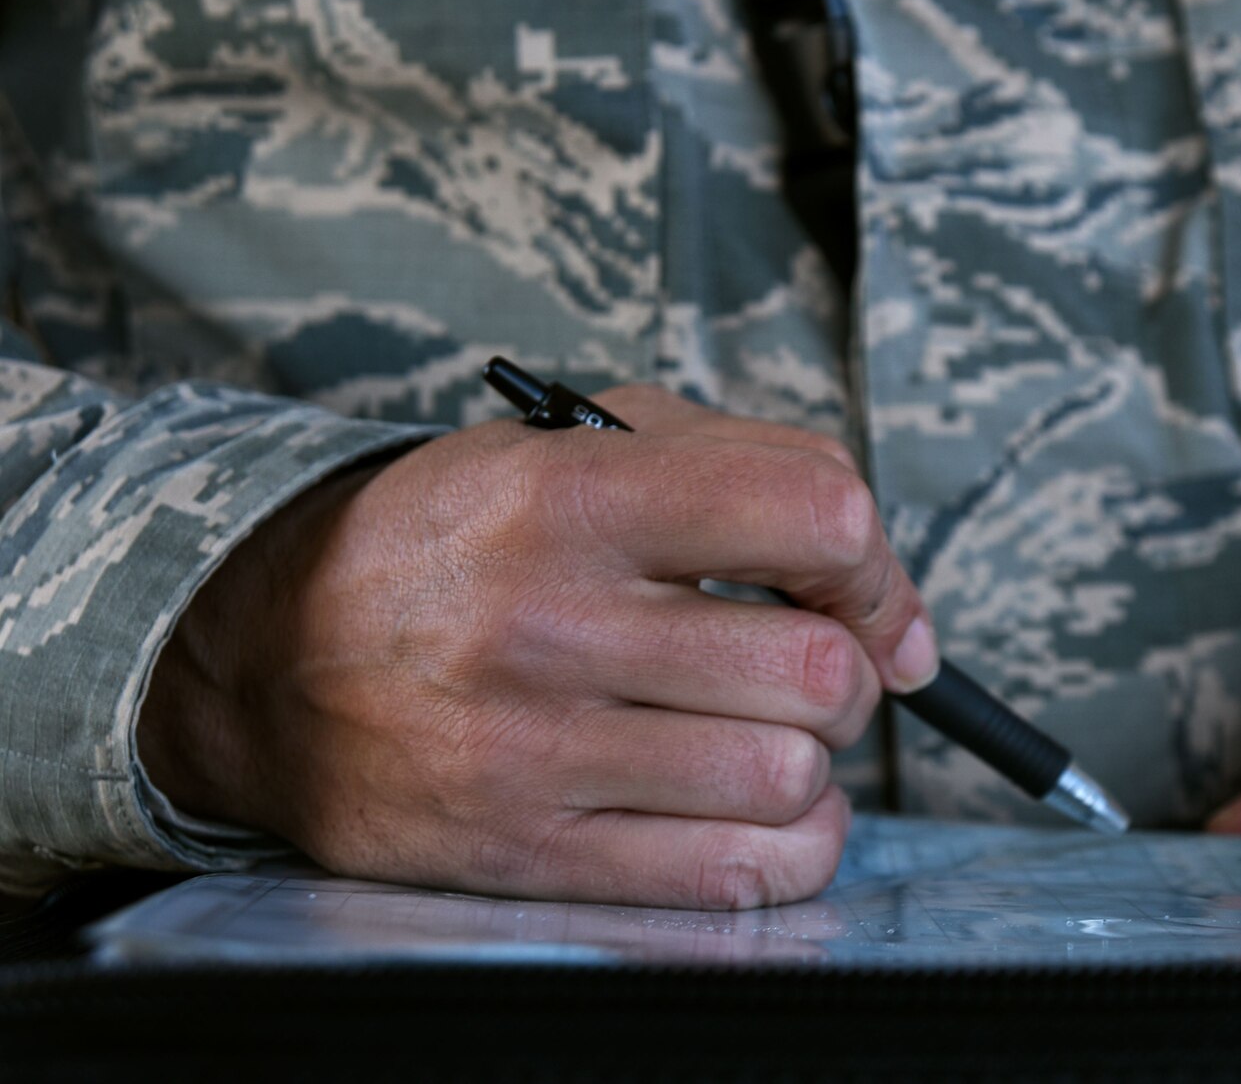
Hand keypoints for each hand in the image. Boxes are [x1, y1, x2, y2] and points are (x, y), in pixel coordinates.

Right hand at [137, 386, 937, 908]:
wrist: (265, 655)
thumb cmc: (456, 541)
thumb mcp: (576, 444)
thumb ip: (751, 471)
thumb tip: (896, 612)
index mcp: (569, 498)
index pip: (811, 514)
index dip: (872, 559)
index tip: (857, 584)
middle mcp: (550, 625)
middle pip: (818, 668)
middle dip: (845, 668)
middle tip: (801, 660)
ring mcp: (534, 753)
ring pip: (789, 776)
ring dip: (809, 757)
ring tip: (758, 727)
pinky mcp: (527, 857)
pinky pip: (740, 875)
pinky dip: (791, 844)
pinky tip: (756, 803)